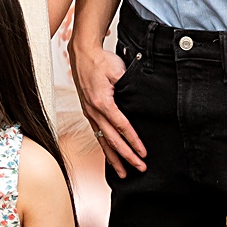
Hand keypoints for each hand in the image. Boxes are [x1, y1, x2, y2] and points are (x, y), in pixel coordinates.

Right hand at [68, 40, 145, 175]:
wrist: (82, 53)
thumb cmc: (100, 60)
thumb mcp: (118, 70)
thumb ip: (128, 87)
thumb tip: (139, 103)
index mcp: (101, 102)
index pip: (121, 127)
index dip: (134, 141)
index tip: (144, 153)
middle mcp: (93, 111)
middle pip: (111, 139)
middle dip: (126, 156)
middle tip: (139, 168)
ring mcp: (89, 112)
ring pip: (102, 140)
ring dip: (113, 158)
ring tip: (123, 173)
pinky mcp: (88, 111)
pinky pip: (96, 133)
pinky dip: (104, 147)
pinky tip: (110, 156)